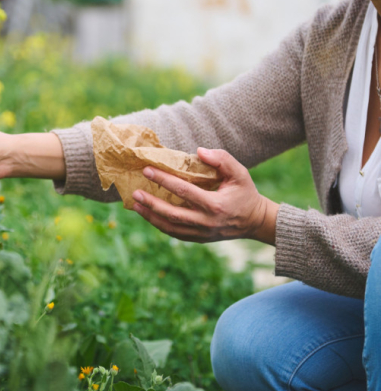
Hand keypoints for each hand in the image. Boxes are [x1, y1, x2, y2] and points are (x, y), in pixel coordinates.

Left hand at [131, 148, 277, 244]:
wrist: (255, 222)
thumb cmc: (245, 193)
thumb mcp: (240, 173)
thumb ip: (222, 159)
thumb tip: (199, 151)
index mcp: (215, 205)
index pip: (184, 191)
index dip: (164, 180)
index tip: (147, 170)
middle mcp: (206, 222)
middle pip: (172, 214)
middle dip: (151, 203)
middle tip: (135, 192)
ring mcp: (201, 234)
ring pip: (170, 228)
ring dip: (150, 217)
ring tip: (135, 204)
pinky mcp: (198, 239)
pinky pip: (175, 234)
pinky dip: (159, 225)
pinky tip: (147, 214)